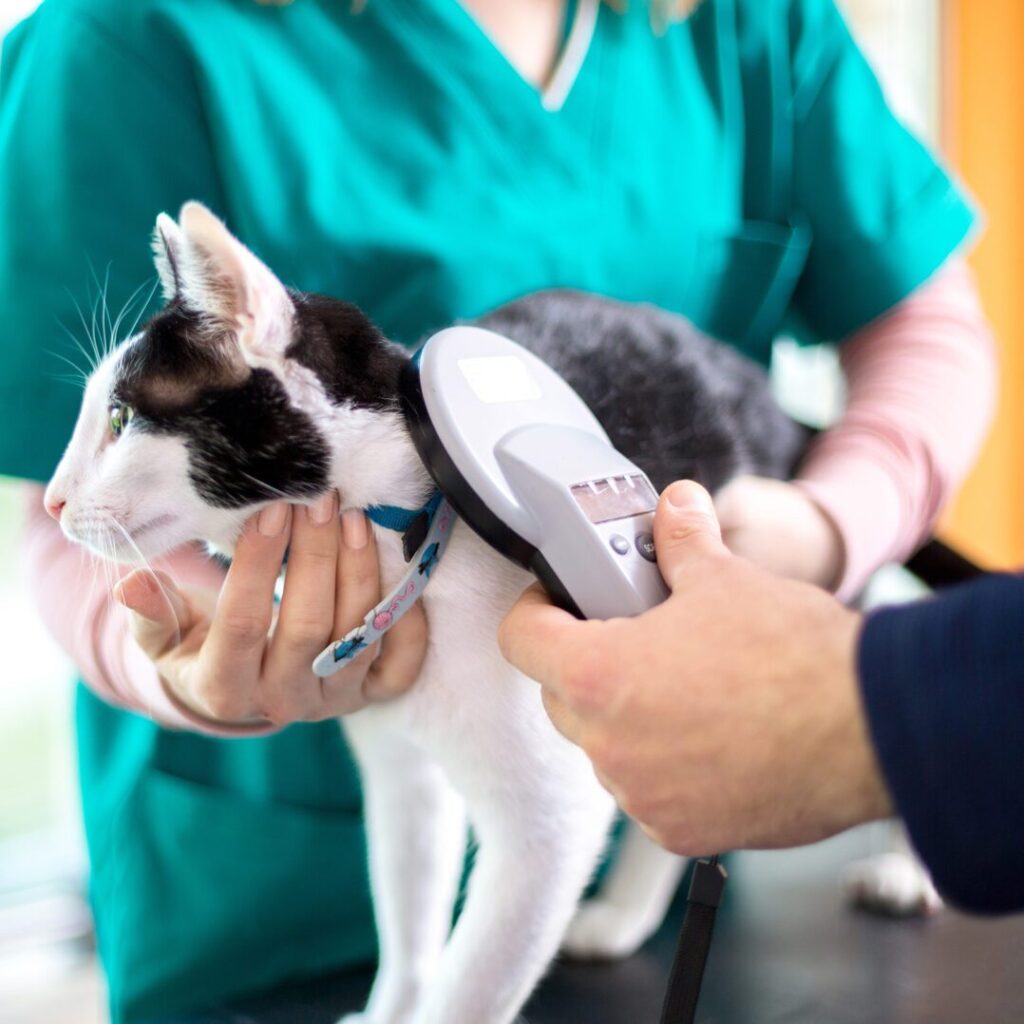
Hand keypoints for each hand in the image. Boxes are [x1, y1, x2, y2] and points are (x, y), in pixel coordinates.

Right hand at [113, 493, 426, 726]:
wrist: (245, 693)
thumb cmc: (199, 650)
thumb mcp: (163, 639)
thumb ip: (150, 613)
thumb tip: (134, 584)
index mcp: (224, 690)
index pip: (242, 625)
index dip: (257, 565)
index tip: (269, 510)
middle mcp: (284, 702)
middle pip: (308, 626)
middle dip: (316, 556)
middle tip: (320, 499)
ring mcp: (333, 700)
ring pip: (357, 637)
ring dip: (359, 572)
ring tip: (353, 516)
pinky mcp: (371, 695)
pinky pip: (402, 664)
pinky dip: (408, 618)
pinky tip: (398, 568)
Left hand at [499, 481, 891, 854]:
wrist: (873, 730)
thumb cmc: (795, 657)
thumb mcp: (726, 579)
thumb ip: (683, 540)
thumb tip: (675, 505)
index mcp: (598, 676)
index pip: (520, 639)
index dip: (536, 609)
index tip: (561, 600)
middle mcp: (608, 746)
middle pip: (560, 694)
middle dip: (585, 662)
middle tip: (633, 636)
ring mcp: (642, 796)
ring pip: (606, 747)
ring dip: (627, 718)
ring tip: (684, 688)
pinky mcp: (681, 832)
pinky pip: (647, 791)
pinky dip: (664, 765)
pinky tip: (712, 737)